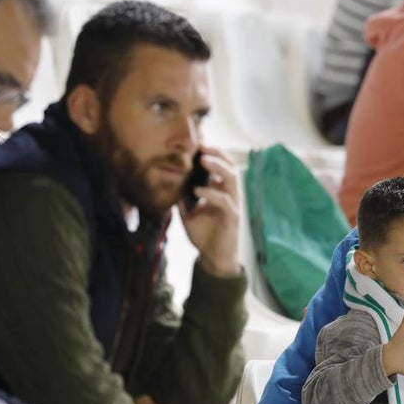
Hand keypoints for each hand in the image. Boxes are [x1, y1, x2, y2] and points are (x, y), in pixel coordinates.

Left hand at [180, 146, 241, 277]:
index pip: (222, 167)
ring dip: (218, 167)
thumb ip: (183, 197)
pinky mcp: (233, 218)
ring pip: (232, 179)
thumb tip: (169, 182)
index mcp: (222, 191)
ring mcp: (234, 205)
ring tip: (203, 160)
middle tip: (201, 147)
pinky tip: (197, 191)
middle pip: (231, 167)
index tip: (197, 145)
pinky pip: (225, 201)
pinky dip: (211, 193)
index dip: (213, 154)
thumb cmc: (204, 235)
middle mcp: (231, 195)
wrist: (213, 258)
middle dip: (217, 154)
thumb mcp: (188, 212)